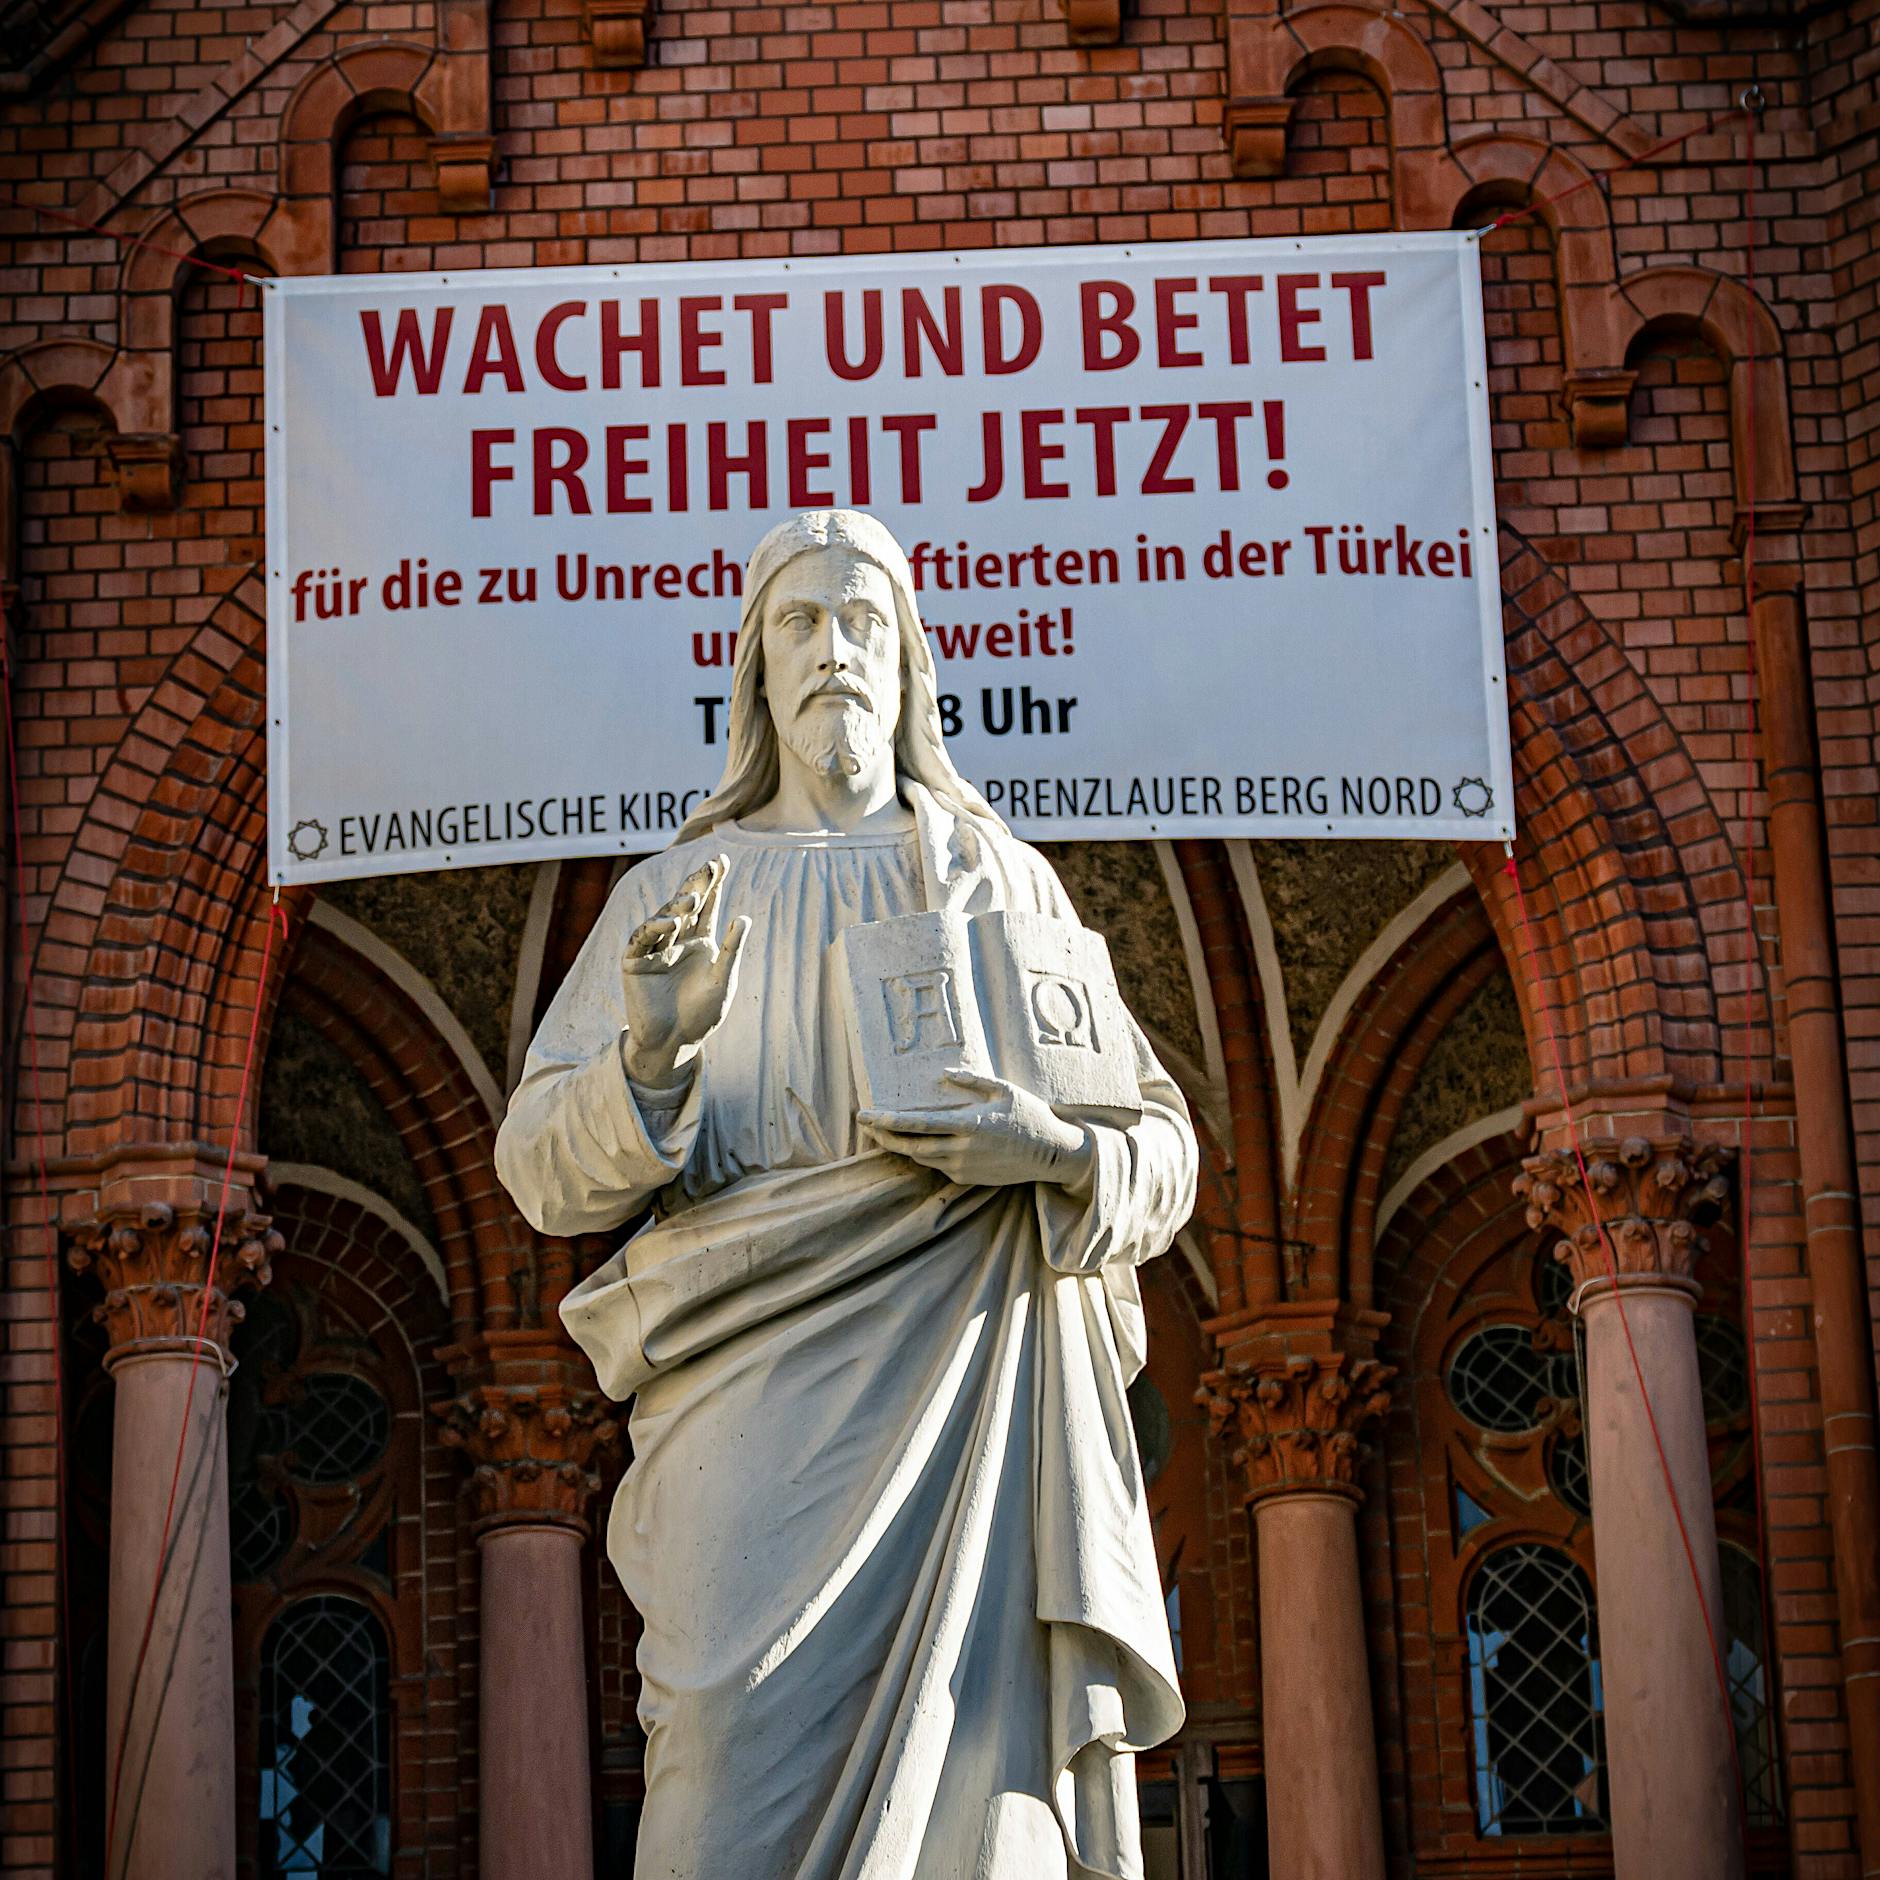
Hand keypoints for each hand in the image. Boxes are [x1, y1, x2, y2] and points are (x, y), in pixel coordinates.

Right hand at [620, 855, 749, 1086]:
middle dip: (697, 884)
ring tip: (693, 897)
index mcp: (700, 941)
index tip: (723, 859)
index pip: (708, 906)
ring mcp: (654, 949)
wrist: (675, 1043)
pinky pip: (642, 938)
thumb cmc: (702, 1014)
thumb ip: (731, 950)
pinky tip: (671, 923)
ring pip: (665, 917)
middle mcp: (677, 939)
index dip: (714, 883)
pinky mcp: (635, 961)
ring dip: (678, 905)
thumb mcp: (723, 980)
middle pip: (687, 905)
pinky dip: (654, 928)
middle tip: (710, 865)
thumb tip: (743, 918)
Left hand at [860, 1071, 1093, 1192]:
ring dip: (901, 1146)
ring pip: (921, 1159)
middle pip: (910, 1146)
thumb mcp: (1004, 1090)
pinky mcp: (967, 1179)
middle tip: (866, 1124)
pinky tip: (918, 1143)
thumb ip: (973, 1081)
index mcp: (968, 1125)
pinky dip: (924, 1155)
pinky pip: (938, 1166)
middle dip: (884, 1136)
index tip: (865, 1115)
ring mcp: (963, 1167)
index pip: (916, 1124)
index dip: (887, 1121)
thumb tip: (946, 1073)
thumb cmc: (1029, 1116)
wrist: (1050, 1154)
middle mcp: (961, 1150)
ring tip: (885, 1132)